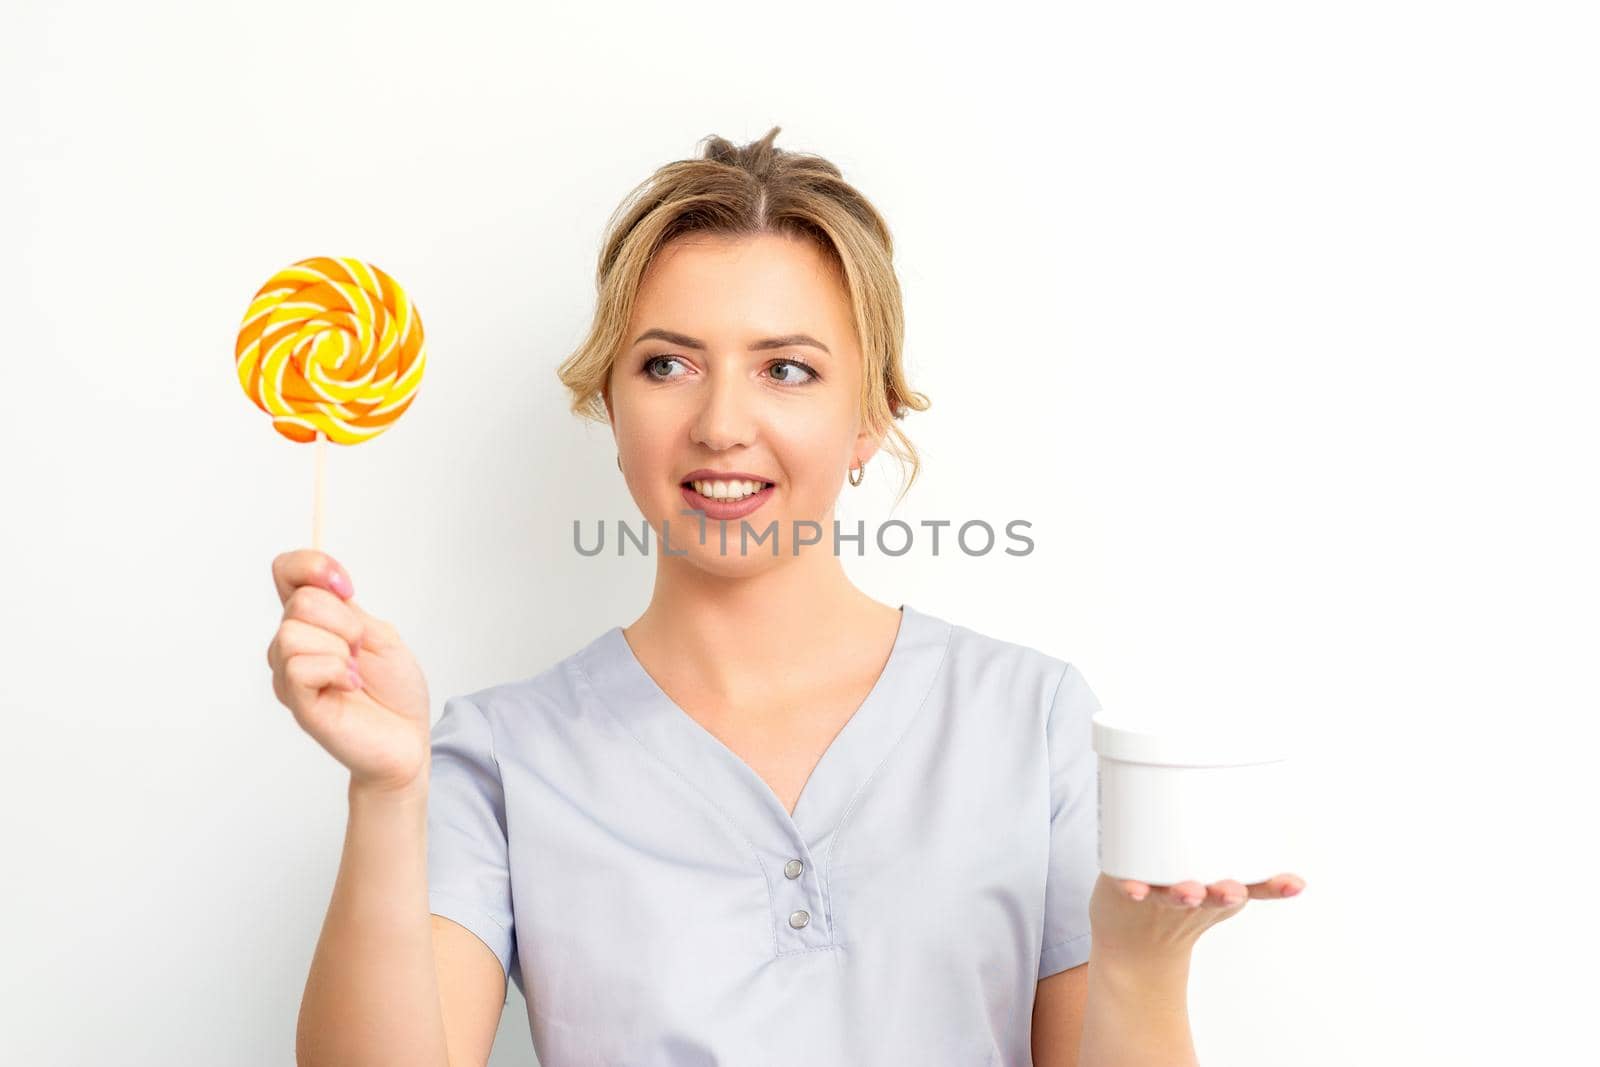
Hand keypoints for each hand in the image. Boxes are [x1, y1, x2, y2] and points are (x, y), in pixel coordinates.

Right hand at [266, 550, 431, 792]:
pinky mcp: (295, 701)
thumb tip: (321, 584)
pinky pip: (299, 666)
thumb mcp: (380, 634)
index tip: (348, 586)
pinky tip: (350, 686)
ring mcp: (290, 673)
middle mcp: (293, 644)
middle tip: (361, 650)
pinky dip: (335, 671)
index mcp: (314, 621)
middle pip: (300, 602)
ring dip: (339, 649)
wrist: (407, 737)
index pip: (286, 571)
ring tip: (354, 671)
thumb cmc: (394, 690)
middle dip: (345, 621)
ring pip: (294, 633)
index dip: (312, 566)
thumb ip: (346, 609)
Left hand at [1088, 869, 1305, 964]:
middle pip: (1217, 897)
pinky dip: (1135, 890)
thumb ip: (1242, 870)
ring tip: (1191, 891)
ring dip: (1186, 894)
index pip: (1254, 889)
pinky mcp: (1129, 892)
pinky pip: (1135, 891)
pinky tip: (1135, 889)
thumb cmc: (1178, 906)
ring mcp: (1162, 898)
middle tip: (1235, 891)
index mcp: (1220, 895)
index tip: (1294, 884)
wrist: (1135, 945)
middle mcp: (1195, 899)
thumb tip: (1274, 829)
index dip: (1275, 886)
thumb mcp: (1217, 894)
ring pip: (1178, 896)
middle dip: (1227, 893)